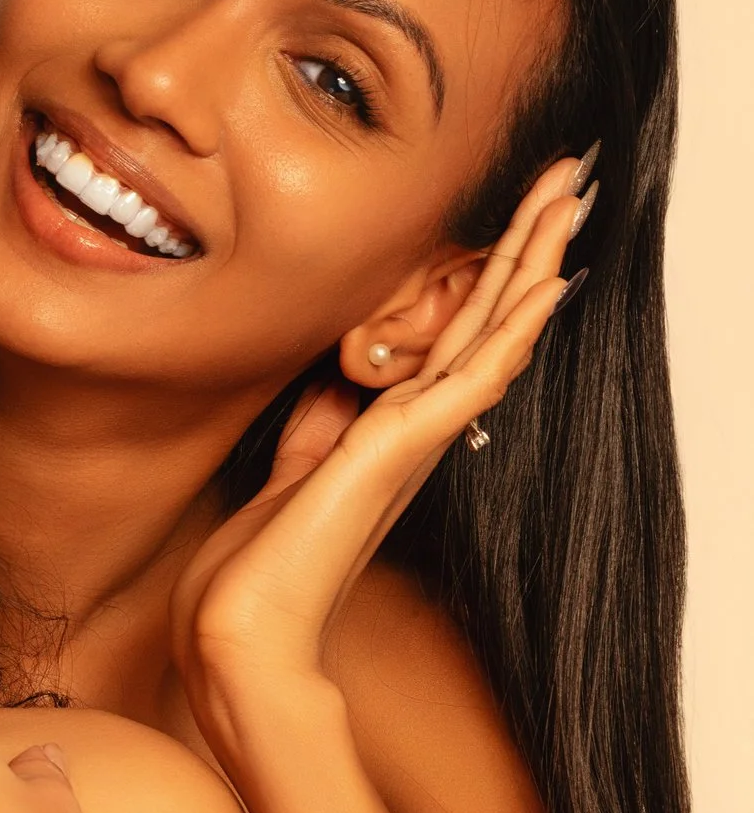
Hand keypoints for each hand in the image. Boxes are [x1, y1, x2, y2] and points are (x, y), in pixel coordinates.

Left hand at [169, 156, 585, 776]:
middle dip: (521, 248)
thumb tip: (329, 383)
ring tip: (568, 203)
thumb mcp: (285, 470)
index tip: (511, 216)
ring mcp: (412, 442)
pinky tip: (546, 285)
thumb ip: (315, 425)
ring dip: (530, 264)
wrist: (243, 631)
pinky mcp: (398, 452)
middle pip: (484, 321)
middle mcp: (414, 434)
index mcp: (388, 434)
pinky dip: (511, 330)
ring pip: (490, 334)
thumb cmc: (257, 567)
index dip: (483, 274)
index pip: (448, 335)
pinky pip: (471, 378)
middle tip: (563, 180)